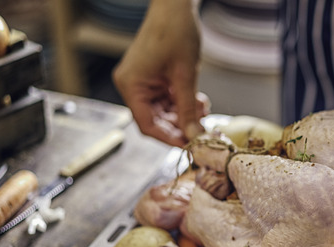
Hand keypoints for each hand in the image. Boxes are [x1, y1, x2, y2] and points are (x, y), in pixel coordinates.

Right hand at [113, 0, 209, 146]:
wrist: (175, 7)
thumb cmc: (175, 31)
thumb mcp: (185, 76)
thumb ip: (188, 109)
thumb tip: (193, 135)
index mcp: (131, 85)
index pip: (147, 124)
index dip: (169, 138)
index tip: (189, 145)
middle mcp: (131, 85)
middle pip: (155, 120)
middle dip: (179, 126)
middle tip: (201, 131)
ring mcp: (141, 82)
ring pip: (163, 112)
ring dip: (183, 115)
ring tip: (202, 111)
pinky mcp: (151, 79)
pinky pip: (165, 101)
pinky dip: (181, 104)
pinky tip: (196, 102)